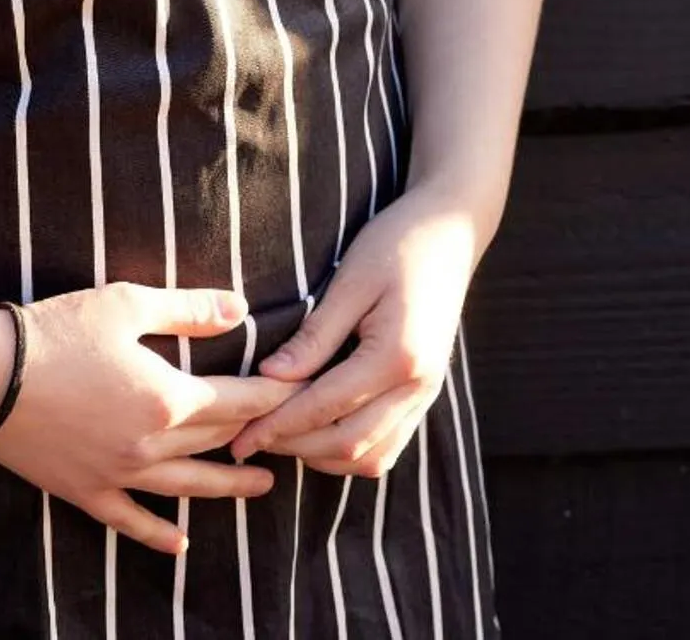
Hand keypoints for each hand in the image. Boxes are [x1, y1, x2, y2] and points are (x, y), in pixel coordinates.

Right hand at [0, 282, 294, 554]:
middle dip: (255, 436)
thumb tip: (241, 308)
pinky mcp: (85, 491)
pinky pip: (131, 521)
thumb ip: (187, 310)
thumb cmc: (57, 330)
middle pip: (216, 442)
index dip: (271, 397)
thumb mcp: (126, 305)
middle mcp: (151, 445)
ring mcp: (119, 475)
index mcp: (166, 398)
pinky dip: (158, 534)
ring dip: (227, 487)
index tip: (300, 393)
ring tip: (260, 487)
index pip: (236, 401)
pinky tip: (180, 543)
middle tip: (287, 435)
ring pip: (187, 486)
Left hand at [228, 187, 477, 477]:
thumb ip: (315, 336)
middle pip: (349, 442)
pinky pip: (389, 445)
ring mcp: (426, 395)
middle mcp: (418, 387)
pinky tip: (320, 434)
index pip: (326, 406)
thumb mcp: (350, 282)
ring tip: (279, 439)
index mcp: (398, 356)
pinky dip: (352, 452)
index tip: (239, 437)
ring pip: (372, 456)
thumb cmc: (396, 245)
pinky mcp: (425, 395)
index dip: (278, 425)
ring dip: (323, 456)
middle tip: (248, 441)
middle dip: (294, 447)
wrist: (450, 232)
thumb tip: (269, 377)